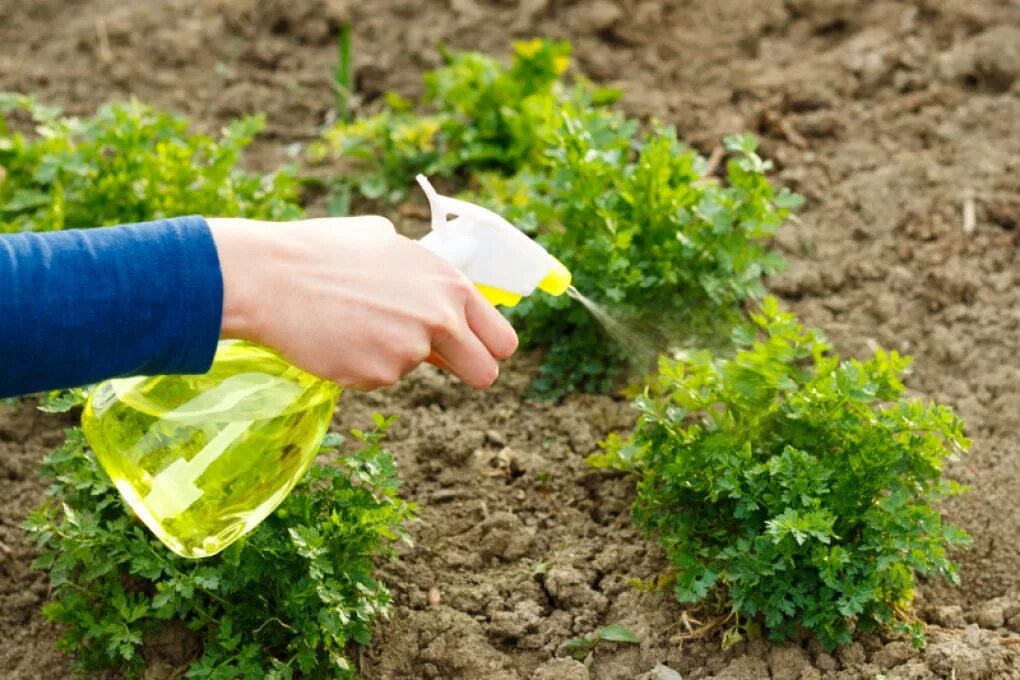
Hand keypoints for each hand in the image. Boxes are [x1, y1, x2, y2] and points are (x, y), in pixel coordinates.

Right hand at [207, 216, 517, 389]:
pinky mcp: (377, 376)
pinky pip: (379, 377)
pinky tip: (336, 335)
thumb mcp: (386, 240)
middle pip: (485, 373)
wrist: (271, 277)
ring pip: (416, 370)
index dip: (488, 347)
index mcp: (451, 286)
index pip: (503, 339)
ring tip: (353, 320)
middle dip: (467, 371)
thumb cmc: (324, 250)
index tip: (473, 350)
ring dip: (393, 354)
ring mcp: (410, 352)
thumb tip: (434, 283)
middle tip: (433, 358)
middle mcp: (441, 320)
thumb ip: (423, 269)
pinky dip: (361, 363)